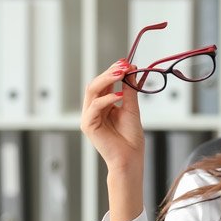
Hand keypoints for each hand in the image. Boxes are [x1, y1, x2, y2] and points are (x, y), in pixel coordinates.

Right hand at [80, 60, 144, 174]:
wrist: (130, 158)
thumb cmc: (131, 138)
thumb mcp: (132, 109)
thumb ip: (129, 91)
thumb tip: (131, 71)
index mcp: (103, 105)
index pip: (105, 83)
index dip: (114, 71)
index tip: (127, 62)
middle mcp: (94, 109)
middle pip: (96, 84)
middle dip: (110, 72)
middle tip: (124, 64)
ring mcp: (89, 116)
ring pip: (92, 90)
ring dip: (107, 79)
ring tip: (122, 73)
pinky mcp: (88, 125)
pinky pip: (95, 106)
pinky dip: (107, 99)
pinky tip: (119, 95)